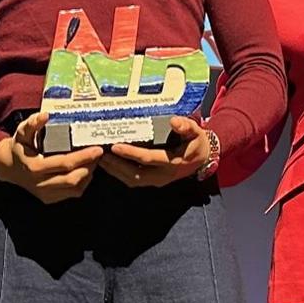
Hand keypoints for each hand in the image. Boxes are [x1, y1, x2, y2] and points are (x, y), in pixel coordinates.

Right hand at [0, 112, 103, 203]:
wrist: (9, 167)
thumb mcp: (22, 132)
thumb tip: (45, 115)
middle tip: (98, 153)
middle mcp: (40, 183)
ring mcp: (45, 193)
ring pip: (75, 188)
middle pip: (73, 179)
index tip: (97, 149)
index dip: (83, 157)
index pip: (64, 164)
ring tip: (93, 160)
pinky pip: (72, 193)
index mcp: (35, 167)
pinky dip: (82, 182)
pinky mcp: (50, 198)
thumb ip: (32, 124)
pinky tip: (85, 170)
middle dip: (89, 166)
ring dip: (88, 174)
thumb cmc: (19, 147)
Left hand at [96, 116, 212, 188]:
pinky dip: (119, 174)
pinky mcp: (152, 181)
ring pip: (132, 180)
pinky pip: (133, 180)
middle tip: (101, 155)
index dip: (131, 153)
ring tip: (101, 159)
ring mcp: (157, 180)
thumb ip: (186, 126)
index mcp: (173, 163)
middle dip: (116, 166)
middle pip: (135, 175)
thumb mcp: (196, 132)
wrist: (203, 158)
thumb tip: (174, 121)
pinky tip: (110, 165)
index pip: (148, 159)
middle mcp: (163, 175)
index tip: (115, 147)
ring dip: (115, 172)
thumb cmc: (196, 143)